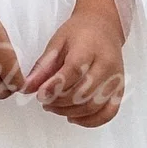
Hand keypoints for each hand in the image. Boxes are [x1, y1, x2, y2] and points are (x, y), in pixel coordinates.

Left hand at [23, 6, 125, 126]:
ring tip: (53, 107)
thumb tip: (26, 89)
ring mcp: (116, 79)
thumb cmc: (79, 33)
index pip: (74, 71)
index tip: (40, 95)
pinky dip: (90, 121)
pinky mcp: (119, 90)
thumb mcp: (57, 43)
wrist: (104, 26)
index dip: (56, 86)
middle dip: (60, 102)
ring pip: (94, 106)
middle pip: (83, 92)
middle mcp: (107, 65)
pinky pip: (108, 113)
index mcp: (90, 47)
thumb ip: (43, 67)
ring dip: (70, 112)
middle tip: (44, 101)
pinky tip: (72, 117)